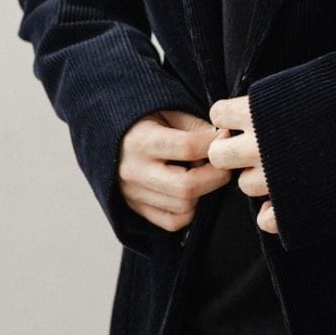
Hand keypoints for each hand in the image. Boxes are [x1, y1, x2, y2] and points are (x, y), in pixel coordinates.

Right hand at [116, 108, 227, 233]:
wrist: (110, 139)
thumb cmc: (144, 121)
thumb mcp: (167, 112)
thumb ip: (195, 126)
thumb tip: (224, 140)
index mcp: (141, 140)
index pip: (188, 147)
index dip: (214, 144)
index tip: (224, 138)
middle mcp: (135, 171)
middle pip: (187, 187)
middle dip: (215, 177)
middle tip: (222, 165)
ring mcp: (134, 194)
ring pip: (183, 207)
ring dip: (202, 193)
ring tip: (201, 174)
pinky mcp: (136, 209)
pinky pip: (173, 222)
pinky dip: (189, 211)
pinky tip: (190, 192)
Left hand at [207, 95, 276, 234]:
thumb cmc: (324, 99)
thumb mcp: (289, 89)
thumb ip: (260, 101)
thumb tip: (239, 112)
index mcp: (256, 112)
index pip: (218, 114)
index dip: (228, 117)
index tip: (240, 119)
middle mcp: (258, 145)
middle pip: (218, 154)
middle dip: (228, 152)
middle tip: (247, 148)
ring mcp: (273, 175)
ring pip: (244, 184)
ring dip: (255, 179)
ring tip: (276, 169)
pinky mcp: (289, 200)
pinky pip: (266, 219)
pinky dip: (270, 215)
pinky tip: (277, 203)